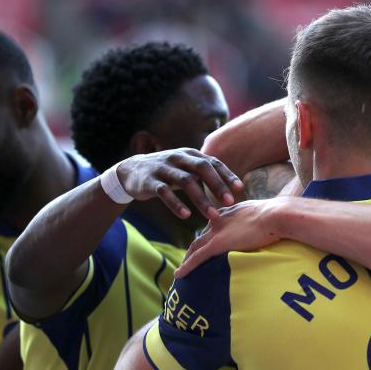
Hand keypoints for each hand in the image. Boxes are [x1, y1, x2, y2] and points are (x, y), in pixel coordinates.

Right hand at [115, 149, 243, 219]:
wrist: (131, 171)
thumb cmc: (167, 172)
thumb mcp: (186, 168)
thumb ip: (206, 174)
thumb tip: (231, 187)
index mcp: (190, 154)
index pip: (213, 162)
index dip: (227, 174)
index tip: (239, 188)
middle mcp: (178, 158)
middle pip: (202, 168)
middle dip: (217, 185)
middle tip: (230, 202)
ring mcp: (163, 168)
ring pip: (185, 181)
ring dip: (201, 199)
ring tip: (212, 215)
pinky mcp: (150, 181)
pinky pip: (164, 192)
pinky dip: (176, 204)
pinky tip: (186, 215)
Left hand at [175, 198, 282, 276]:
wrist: (278, 215)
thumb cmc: (281, 215)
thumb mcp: (269, 214)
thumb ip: (265, 221)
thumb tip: (277, 227)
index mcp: (231, 211)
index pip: (215, 223)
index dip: (209, 233)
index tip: (206, 241)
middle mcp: (220, 219)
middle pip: (202, 235)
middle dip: (195, 246)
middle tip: (189, 258)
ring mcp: (217, 232)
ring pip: (195, 247)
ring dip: (187, 258)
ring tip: (181, 268)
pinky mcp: (217, 244)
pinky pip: (197, 258)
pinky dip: (186, 266)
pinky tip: (178, 275)